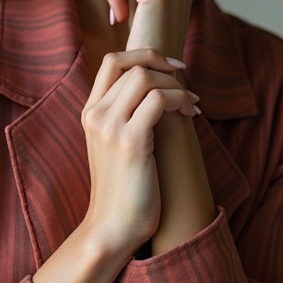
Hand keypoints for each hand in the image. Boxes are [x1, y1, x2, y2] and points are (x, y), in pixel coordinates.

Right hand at [80, 49, 199, 259]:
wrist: (113, 228)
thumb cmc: (124, 189)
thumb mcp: (117, 145)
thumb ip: (126, 116)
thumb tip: (158, 91)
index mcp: (90, 112)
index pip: (112, 60)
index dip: (144, 54)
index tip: (170, 66)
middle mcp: (96, 114)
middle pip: (130, 64)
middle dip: (165, 66)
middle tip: (187, 82)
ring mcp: (110, 127)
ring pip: (144, 77)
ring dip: (175, 85)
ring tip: (191, 104)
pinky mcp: (130, 142)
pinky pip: (158, 100)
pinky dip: (179, 100)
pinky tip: (190, 115)